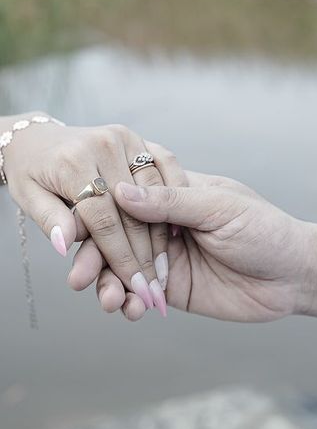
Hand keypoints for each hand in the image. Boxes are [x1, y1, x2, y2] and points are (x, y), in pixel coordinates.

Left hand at [3, 113, 185, 316]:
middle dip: (146, 255)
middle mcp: (104, 145)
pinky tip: (173, 226)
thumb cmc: (32, 172)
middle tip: (154, 289)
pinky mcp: (138, 139)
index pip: (105, 219)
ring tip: (164, 268)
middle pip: (134, 210)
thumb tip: (64, 242)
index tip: (134, 287)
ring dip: (162, 233)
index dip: (122, 257)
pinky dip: (175, 195)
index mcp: (74, 161)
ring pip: (155, 192)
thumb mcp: (29, 197)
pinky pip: (166, 167)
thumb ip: (49, 219)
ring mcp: (125, 138)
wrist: (38, 139)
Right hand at [95, 170, 310, 321]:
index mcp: (174, 193)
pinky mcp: (171, 287)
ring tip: (108, 302)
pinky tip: (129, 311)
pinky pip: (140, 294)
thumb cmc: (264, 229)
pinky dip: (129, 303)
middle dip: (95, 257)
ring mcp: (165, 256)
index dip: (98, 213)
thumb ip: (172, 202)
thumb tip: (120, 190)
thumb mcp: (220, 208)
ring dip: (108, 285)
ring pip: (123, 267)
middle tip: (78, 277)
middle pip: (116, 235)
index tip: (71, 230)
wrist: (294, 275)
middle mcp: (164, 223)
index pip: (126, 197)